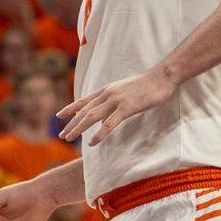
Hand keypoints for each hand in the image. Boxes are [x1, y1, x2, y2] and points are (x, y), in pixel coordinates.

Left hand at [57, 69, 175, 145]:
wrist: (160, 78)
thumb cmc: (145, 86)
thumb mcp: (123, 91)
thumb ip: (112, 101)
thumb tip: (104, 115)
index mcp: (105, 90)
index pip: (83, 100)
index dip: (70, 109)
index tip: (59, 116)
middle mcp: (107, 94)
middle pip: (84, 111)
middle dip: (71, 123)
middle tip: (61, 135)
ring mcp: (116, 100)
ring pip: (91, 116)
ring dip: (78, 128)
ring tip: (69, 138)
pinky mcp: (126, 108)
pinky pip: (109, 123)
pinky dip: (99, 133)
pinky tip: (92, 142)